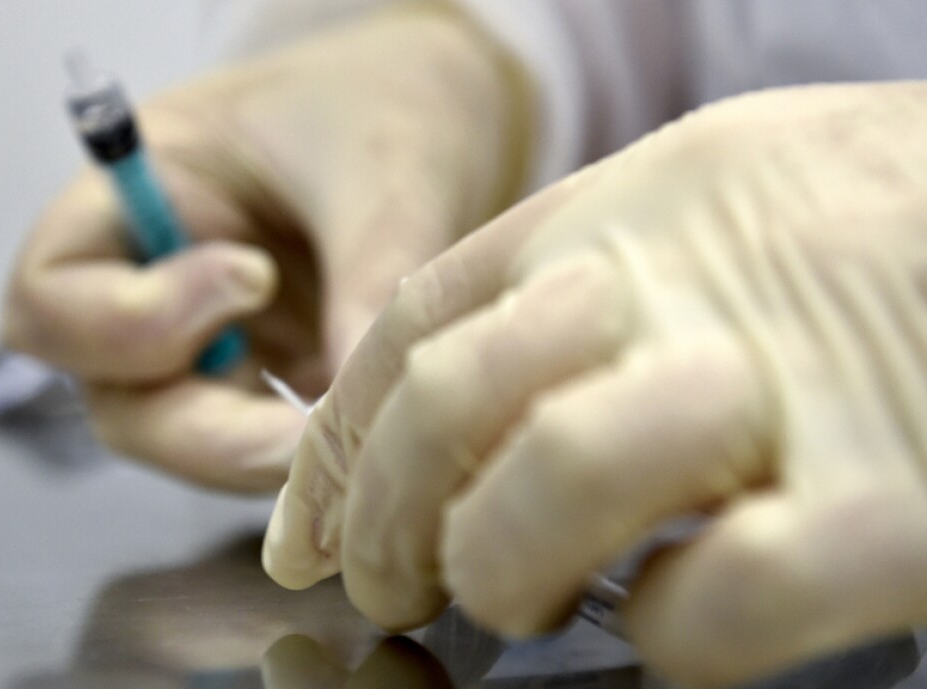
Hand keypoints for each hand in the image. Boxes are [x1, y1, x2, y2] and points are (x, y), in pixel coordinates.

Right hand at [1, 2, 530, 490]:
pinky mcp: (264, 379)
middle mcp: (149, 281)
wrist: (436, 114)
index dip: (131, 318)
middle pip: (116, 400)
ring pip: (184, 440)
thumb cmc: (383, 103)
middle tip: (307, 436)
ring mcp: (204, 340)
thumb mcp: (383, 168)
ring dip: (257, 455)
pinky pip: (254, 446)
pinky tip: (361, 440)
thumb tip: (359, 413)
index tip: (253, 279)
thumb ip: (366, 281)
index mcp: (132, 196)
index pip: (50, 295)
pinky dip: (300, 457)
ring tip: (350, 436)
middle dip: (207, 432)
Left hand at [264, 83, 926, 685]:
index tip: (310, 532)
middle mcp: (682, 284)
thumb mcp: (710, 187)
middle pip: (451, 397)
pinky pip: (716, 598)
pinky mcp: (900, 503)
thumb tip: (437, 410)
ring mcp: (783, 389)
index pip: (414, 325)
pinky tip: (673, 621)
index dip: (336, 444)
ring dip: (497, 566)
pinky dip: (669, 632)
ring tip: (507, 599)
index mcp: (626, 207)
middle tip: (387, 585)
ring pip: (553, 484)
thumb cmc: (878, 210)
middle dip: (385, 516)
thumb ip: (573, 273)